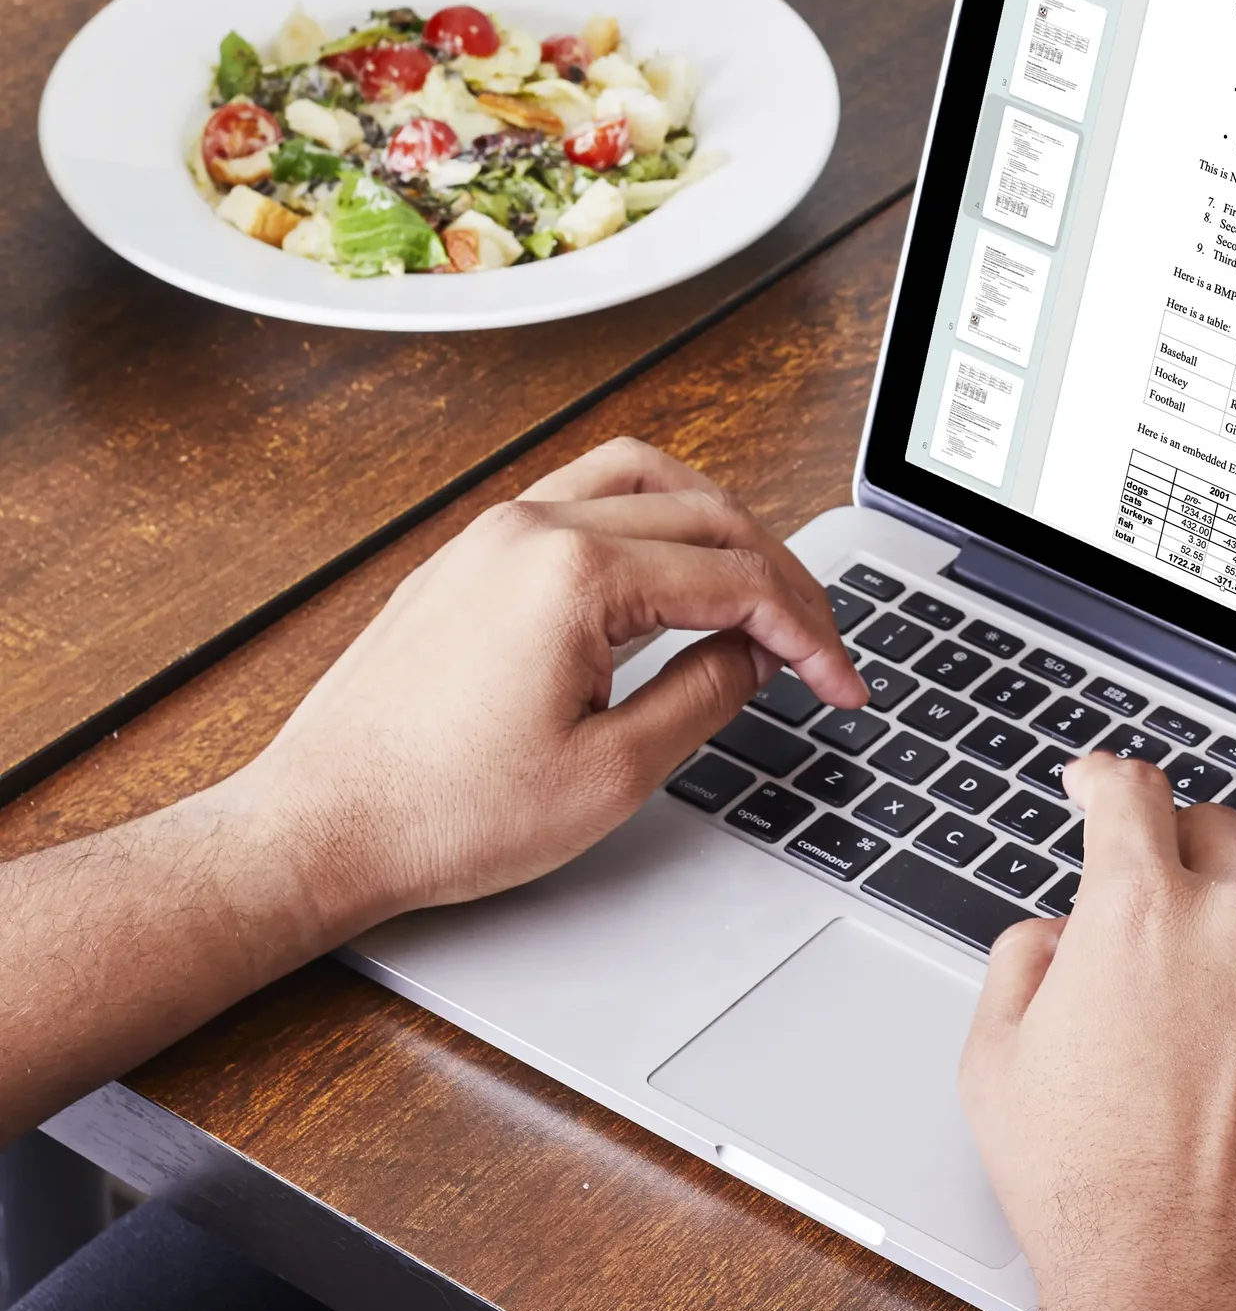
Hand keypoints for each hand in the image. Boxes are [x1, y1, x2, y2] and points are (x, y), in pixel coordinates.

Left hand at [225, 437, 861, 933]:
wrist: (320, 828)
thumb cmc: (441, 811)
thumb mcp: (612, 774)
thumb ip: (704, 698)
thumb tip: (753, 657)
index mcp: (574, 574)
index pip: (736, 581)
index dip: (809, 634)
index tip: (840, 685)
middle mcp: (531, 530)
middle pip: (703, 515)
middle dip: (779, 580)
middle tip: (818, 648)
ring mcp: (493, 535)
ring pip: (643, 481)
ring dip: (718, 527)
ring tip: (759, 593)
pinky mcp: (469, 558)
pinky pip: (581, 498)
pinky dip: (649, 523)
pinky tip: (670, 577)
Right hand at [888, 763, 1235, 1310]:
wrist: (1179, 1302)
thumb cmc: (1088, 1202)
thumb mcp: (995, 1068)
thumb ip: (1021, 968)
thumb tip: (1055, 935)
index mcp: (1138, 914)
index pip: (1130, 790)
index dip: (1104, 777)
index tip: (1100, 786)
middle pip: (1225, 821)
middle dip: (1190, 842)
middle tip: (1178, 882)